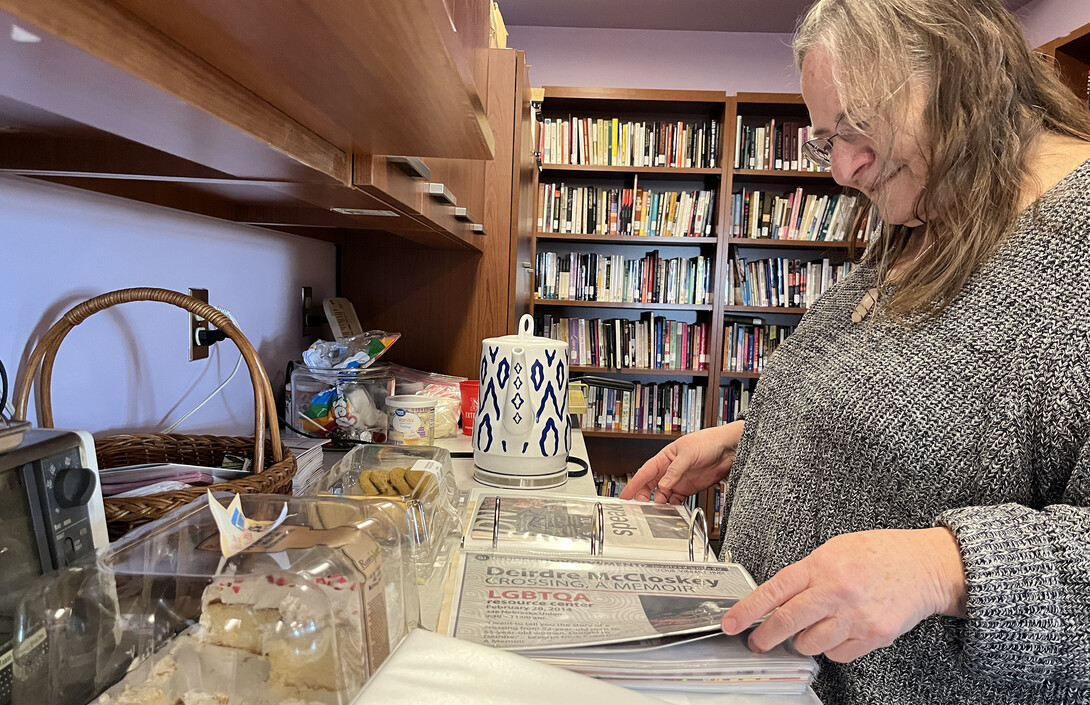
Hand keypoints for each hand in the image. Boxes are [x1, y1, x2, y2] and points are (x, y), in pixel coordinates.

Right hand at [619, 422, 743, 503]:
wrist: (728, 449)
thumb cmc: (708, 442)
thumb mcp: (688, 454)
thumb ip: (675, 471)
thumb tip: (663, 485)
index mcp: (665, 458)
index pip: (645, 472)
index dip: (634, 484)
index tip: (625, 495)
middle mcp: (670, 470)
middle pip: (650, 486)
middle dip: (643, 496)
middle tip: (640, 507)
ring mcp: (679, 480)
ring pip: (662, 495)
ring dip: (659, 503)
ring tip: (658, 511)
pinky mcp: (689, 488)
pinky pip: (676, 500)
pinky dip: (673, 506)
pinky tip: (672, 510)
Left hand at [721, 527, 966, 662]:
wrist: (925, 566)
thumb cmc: (879, 554)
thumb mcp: (835, 549)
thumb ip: (807, 573)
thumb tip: (778, 598)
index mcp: (822, 566)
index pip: (775, 591)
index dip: (748, 610)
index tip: (731, 624)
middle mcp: (836, 592)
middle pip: (787, 623)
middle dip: (766, 637)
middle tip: (757, 643)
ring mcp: (855, 617)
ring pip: (810, 644)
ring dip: (802, 642)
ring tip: (809, 630)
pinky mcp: (873, 636)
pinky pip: (837, 654)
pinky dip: (831, 648)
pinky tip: (837, 632)